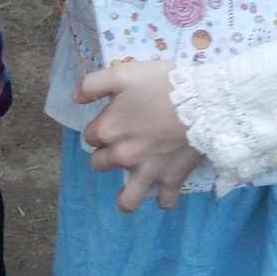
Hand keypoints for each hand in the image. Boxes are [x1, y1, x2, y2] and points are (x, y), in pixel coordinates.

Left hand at [76, 60, 204, 211]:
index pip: (90, 136)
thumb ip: (93, 84)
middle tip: (125, 145)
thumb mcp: (123, 74)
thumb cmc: (161, 84)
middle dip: (108, 156)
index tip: (114, 119)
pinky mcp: (171, 178)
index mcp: (108, 130)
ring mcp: (147, 172)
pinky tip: (163, 193)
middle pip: (100, 164)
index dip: (100, 127)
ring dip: (125, 198)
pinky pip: (165, 201)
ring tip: (128, 192)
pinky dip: (163, 199)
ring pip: (127, 199)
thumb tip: (75, 98)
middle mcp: (122, 156)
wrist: (202, 101)